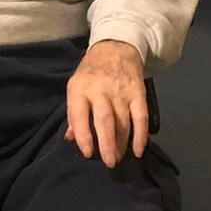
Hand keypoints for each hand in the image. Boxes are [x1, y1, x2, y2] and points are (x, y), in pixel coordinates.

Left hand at [65, 39, 147, 167]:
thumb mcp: (75, 87)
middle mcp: (100, 91)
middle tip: (109, 163)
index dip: (84, 136)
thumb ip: (73, 113)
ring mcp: (121, 92)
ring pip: (123, 122)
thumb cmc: (91, 72)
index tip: (88, 153)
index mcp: (80, 89)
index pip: (80, 116)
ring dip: (122, 143)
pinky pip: (141, 118)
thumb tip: (70, 139)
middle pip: (105, 121)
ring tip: (119, 158)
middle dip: (107, 144)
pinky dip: (140, 136)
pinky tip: (138, 150)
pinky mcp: (138, 93)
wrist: (115, 48)